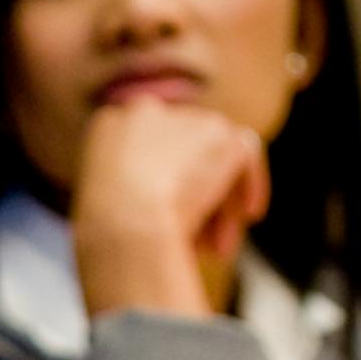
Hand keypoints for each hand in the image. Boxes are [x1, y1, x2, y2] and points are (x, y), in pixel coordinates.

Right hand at [68, 99, 269, 318]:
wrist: (124, 223)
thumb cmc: (110, 234)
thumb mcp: (113, 209)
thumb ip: (139, 195)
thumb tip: (178, 213)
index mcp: (110, 128)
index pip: (148, 149)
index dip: (165, 184)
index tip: (173, 216)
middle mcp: (143, 113)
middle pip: (185, 152)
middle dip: (197, 196)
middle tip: (204, 241)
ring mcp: (182, 119)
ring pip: (215, 156)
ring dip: (220, 201)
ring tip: (219, 246)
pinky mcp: (215, 130)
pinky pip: (244, 153)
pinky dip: (250, 184)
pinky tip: (248, 215)